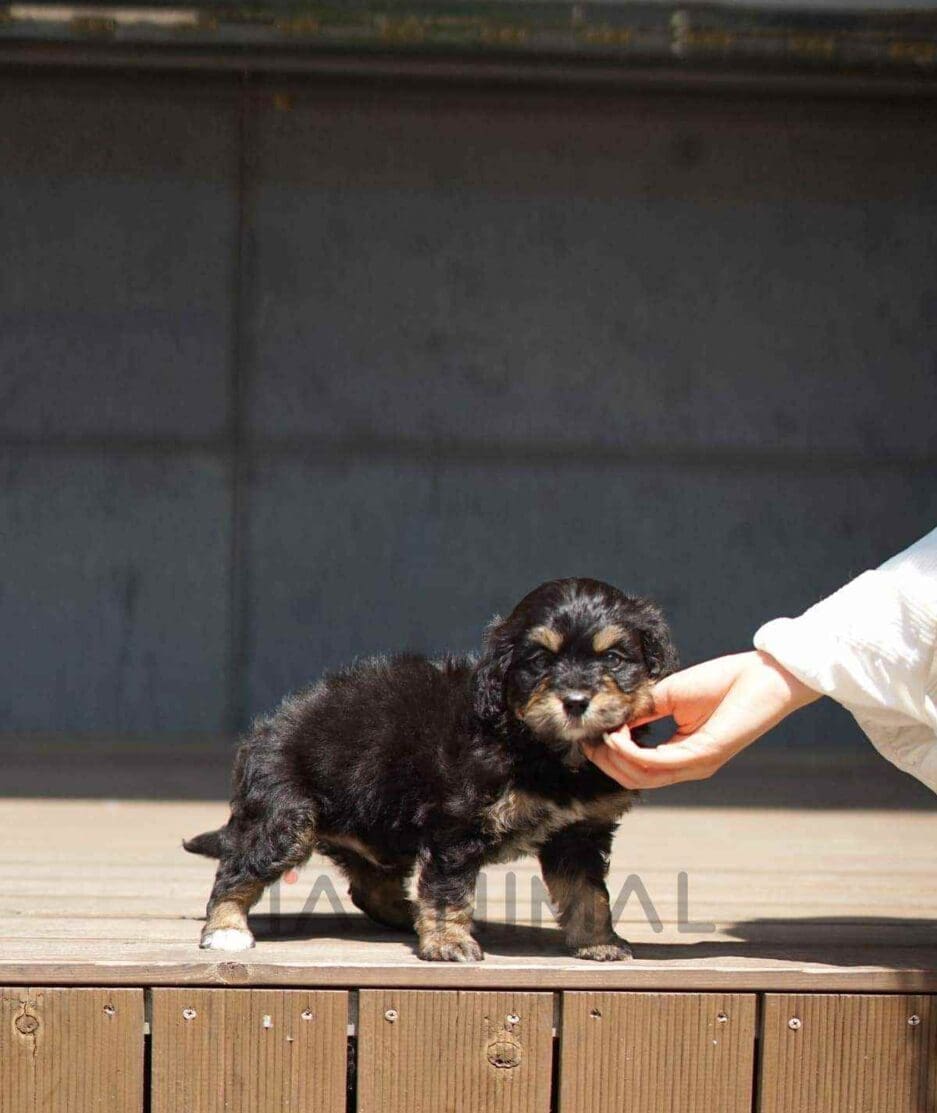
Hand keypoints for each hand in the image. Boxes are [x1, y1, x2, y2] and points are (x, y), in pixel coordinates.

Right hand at [583, 650, 819, 788]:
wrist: (762, 676)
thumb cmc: (723, 682)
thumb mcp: (670, 696)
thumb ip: (643, 710)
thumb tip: (612, 718)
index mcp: (683, 753)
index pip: (641, 768)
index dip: (611, 757)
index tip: (590, 739)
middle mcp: (689, 766)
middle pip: (637, 780)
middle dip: (607, 763)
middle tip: (587, 744)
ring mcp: (697, 764)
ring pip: (644, 777)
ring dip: (615, 759)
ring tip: (599, 738)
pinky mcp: (704, 755)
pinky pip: (659, 762)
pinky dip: (632, 751)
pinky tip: (618, 735)